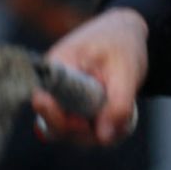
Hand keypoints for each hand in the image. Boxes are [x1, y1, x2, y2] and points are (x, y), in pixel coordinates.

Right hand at [31, 7, 148, 145]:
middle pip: (56, 125)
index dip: (59, 119)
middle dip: (86, 132)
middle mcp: (53, 85)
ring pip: (70, 132)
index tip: (84, 123)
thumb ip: (118, 105)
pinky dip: (101, 130)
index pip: (43, 102)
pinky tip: (120, 121)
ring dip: (98, 133)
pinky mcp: (73, 108)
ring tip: (124, 118)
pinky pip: (81, 130)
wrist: (126, 32)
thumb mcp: (127, 71)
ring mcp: (63, 99)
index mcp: (57, 67)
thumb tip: (103, 137)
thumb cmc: (123, 44)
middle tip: (118, 123)